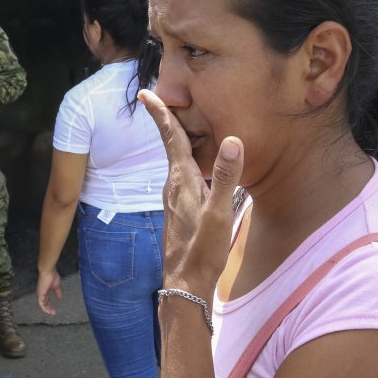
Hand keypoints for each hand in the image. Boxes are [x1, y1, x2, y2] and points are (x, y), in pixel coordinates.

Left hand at [36, 268, 62, 315]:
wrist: (48, 272)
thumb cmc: (51, 276)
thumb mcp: (57, 287)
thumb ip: (58, 293)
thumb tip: (60, 298)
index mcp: (45, 291)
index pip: (47, 300)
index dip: (50, 305)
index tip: (54, 309)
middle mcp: (42, 293)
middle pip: (44, 304)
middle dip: (49, 309)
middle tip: (53, 313)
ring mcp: (40, 294)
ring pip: (42, 305)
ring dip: (47, 310)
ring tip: (52, 313)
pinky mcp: (40, 294)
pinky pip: (41, 304)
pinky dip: (44, 308)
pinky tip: (48, 311)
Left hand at [138, 89, 243, 301]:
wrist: (186, 284)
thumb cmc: (202, 251)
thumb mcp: (219, 213)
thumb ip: (225, 177)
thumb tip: (232, 140)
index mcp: (181, 180)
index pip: (170, 138)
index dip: (160, 114)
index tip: (145, 93)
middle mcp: (173, 186)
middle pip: (171, 145)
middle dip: (168, 120)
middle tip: (163, 96)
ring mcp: (175, 199)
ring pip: (176, 160)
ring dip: (177, 140)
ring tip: (181, 122)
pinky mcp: (180, 210)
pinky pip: (182, 175)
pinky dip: (186, 160)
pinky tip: (195, 164)